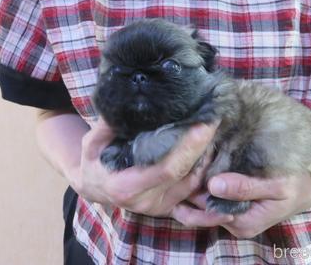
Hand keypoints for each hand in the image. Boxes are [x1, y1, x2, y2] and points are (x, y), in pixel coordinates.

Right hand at [67, 119, 232, 225]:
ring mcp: (159, 208)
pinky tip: (219, 164)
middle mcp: (146, 202)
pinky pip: (195, 200)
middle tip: (215, 120)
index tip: (203, 124)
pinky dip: (207, 180)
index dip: (188, 148)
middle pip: (186, 176)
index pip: (167, 168)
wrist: (93, 188)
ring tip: (215, 132)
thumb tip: (122, 101)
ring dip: (208, 160)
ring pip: (194, 186)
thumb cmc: (93, 163)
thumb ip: (106, 125)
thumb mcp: (91, 143)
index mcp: (126, 187)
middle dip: (204, 148)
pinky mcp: (168, 208)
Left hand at [182, 168, 310, 237]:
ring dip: (192, 186)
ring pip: (205, 201)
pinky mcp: (234, 205)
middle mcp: (234, 223)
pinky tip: (192, 167)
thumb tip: (214, 186)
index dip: (191, 193)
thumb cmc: (296, 184)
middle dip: (185, 191)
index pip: (207, 210)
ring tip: (173, 168)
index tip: (177, 175)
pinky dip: (203, 183)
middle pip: (202, 208)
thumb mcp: (275, 185)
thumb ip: (245, 187)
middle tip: (167, 172)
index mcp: (243, 222)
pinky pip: (213, 196)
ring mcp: (233, 215)